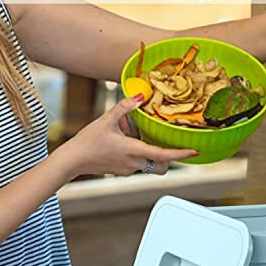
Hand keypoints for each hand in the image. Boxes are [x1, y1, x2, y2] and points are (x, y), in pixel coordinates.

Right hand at [54, 95, 197, 178]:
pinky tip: (121, 141)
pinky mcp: (122, 171)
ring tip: (131, 135)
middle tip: (162, 142)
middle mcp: (134, 163)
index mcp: (134, 151)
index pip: (164, 155)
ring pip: (149, 163)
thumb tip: (140, 95)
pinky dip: (136, 153)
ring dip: (148, 152)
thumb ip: (125, 107)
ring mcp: (128, 169)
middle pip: (162, 166)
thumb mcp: (106, 120)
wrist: (72, 161)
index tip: (194, 151)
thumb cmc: (87, 142)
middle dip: (168, 157)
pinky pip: (137, 163)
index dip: (181, 154)